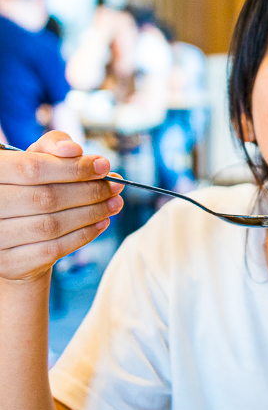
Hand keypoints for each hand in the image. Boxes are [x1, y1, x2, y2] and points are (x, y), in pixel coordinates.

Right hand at [0, 131, 123, 281]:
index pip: (32, 168)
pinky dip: (83, 235)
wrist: (14, 235)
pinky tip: (101, 222)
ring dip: (91, 213)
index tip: (104, 166)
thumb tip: (74, 149)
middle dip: (88, 191)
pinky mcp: (10, 263)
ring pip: (52, 225)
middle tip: (115, 187)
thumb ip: (53, 146)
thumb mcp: (36, 159)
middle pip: (46, 198)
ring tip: (114, 203)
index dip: (72, 167)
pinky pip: (54, 249)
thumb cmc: (29, 187)